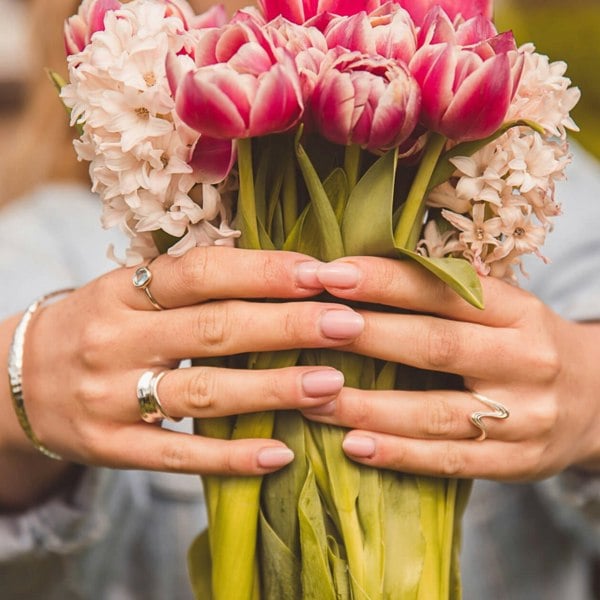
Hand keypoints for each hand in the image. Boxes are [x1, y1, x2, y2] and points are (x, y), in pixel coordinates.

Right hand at [0, 248, 366, 505]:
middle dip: (286, 326)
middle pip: (213, 331)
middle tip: (347, 324)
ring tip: (330, 384)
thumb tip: (276, 268)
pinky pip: (177, 457)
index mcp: (124, 292)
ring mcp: (111, 398)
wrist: (15, 381)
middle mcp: (116, 340)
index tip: (320, 273)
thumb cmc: (96, 326)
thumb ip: (190, 283)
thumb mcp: (128, 292)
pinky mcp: (111, 448)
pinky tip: (280, 453)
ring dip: (271, 389)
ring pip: (202, 394)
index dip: (262, 271)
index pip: (201, 273)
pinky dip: (231, 457)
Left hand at [302, 257, 599, 480]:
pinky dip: (397, 454)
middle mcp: (525, 360)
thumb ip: (449, 295)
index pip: (447, 290)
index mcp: (520, 312)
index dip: (386, 281)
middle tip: (310, 328)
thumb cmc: (526, 345)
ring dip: (366, 405)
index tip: (332, 274)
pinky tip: (353, 445)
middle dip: (367, 336)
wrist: (596, 401)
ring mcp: (524, 417)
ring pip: (433, 411)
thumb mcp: (504, 310)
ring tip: (310, 395)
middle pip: (435, 346)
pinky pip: (448, 460)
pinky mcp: (515, 463)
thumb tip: (363, 276)